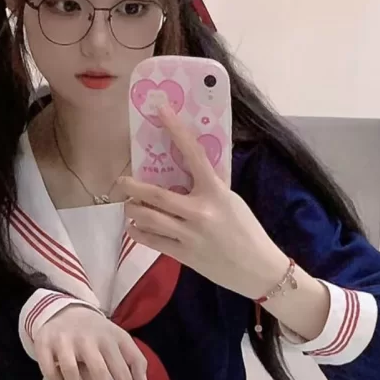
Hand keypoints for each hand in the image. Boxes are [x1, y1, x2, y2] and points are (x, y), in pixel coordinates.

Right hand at [33, 306, 147, 379]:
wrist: (65, 311)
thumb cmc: (97, 333)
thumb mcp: (119, 339)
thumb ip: (136, 360)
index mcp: (110, 338)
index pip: (123, 371)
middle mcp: (88, 338)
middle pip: (100, 372)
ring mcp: (66, 340)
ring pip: (72, 371)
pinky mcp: (45, 343)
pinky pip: (48, 369)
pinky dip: (55, 379)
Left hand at [120, 106, 288, 299]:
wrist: (257, 269)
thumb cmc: (246, 231)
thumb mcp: (231, 201)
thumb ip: (208, 187)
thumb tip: (185, 170)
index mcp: (216, 192)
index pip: (193, 154)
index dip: (175, 130)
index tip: (160, 111)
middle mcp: (200, 212)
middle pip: (155, 195)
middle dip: (133, 187)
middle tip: (122, 181)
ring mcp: (189, 235)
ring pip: (148, 218)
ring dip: (133, 210)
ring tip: (130, 206)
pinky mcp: (183, 255)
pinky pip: (151, 241)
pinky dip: (138, 232)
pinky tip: (134, 227)